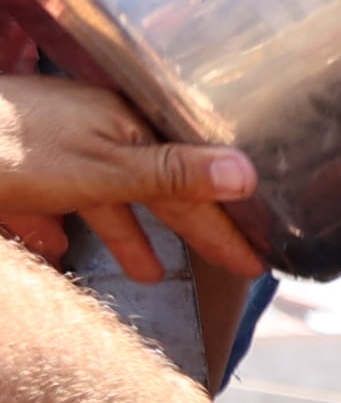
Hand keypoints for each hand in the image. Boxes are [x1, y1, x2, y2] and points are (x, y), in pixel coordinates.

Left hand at [0, 74, 261, 285]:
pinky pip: (49, 202)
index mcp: (121, 127)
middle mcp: (90, 132)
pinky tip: (58, 248)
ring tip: (149, 275)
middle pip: (151, 189)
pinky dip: (59, 226)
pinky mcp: (12, 169)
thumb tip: (246, 172)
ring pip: (102, 198)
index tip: (254, 260)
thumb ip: (173, 176)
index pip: (191, 184)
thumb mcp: (103, 170)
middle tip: (228, 265)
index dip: (224, 224)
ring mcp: (50, 148)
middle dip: (186, 229)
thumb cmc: (13, 153)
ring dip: (127, 234)